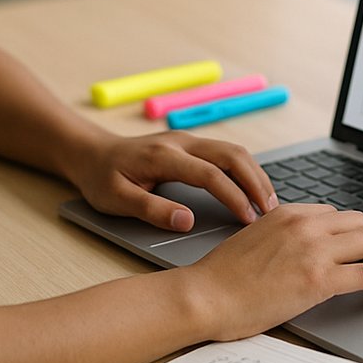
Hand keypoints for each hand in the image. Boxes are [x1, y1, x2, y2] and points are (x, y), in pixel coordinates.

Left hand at [69, 130, 277, 230]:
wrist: (90, 152)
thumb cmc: (101, 178)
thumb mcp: (116, 199)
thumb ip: (151, 210)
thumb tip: (186, 221)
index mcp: (164, 156)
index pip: (210, 175)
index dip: (234, 197)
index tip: (249, 221)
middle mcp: (181, 142)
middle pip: (232, 155)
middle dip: (256, 182)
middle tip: (272, 212)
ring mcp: (188, 140)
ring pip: (234, 151)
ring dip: (255, 175)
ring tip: (270, 204)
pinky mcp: (191, 145)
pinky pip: (227, 153)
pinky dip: (246, 170)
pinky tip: (254, 189)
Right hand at [182, 204, 362, 341]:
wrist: (205, 295)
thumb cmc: (221, 277)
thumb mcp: (253, 241)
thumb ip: (281, 239)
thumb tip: (301, 254)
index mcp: (286, 213)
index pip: (334, 214)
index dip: (354, 232)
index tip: (362, 246)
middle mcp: (303, 225)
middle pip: (359, 223)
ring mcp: (312, 250)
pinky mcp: (318, 279)